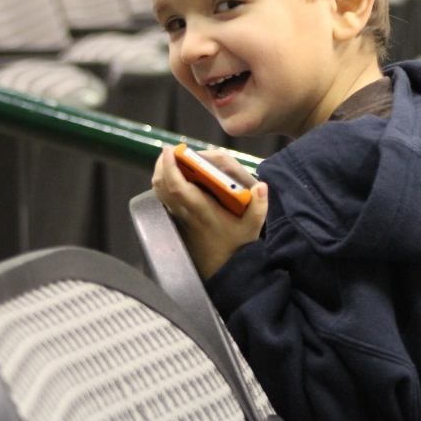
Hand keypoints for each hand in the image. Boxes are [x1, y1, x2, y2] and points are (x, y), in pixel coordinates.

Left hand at [152, 146, 268, 278]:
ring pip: (159, 192)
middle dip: (162, 165)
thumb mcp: (252, 228)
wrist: (222, 270)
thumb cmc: (236, 246)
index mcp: (202, 211)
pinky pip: (163, 199)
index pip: (178, 187)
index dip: (171, 167)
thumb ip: (259, 207)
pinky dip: (164, 184)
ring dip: (161, 173)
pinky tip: (174, 177)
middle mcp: (185, 213)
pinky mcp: (177, 221)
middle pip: (161, 186)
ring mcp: (179, 218)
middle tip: (170, 150)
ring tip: (170, 159)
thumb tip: (261, 186)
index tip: (171, 150)